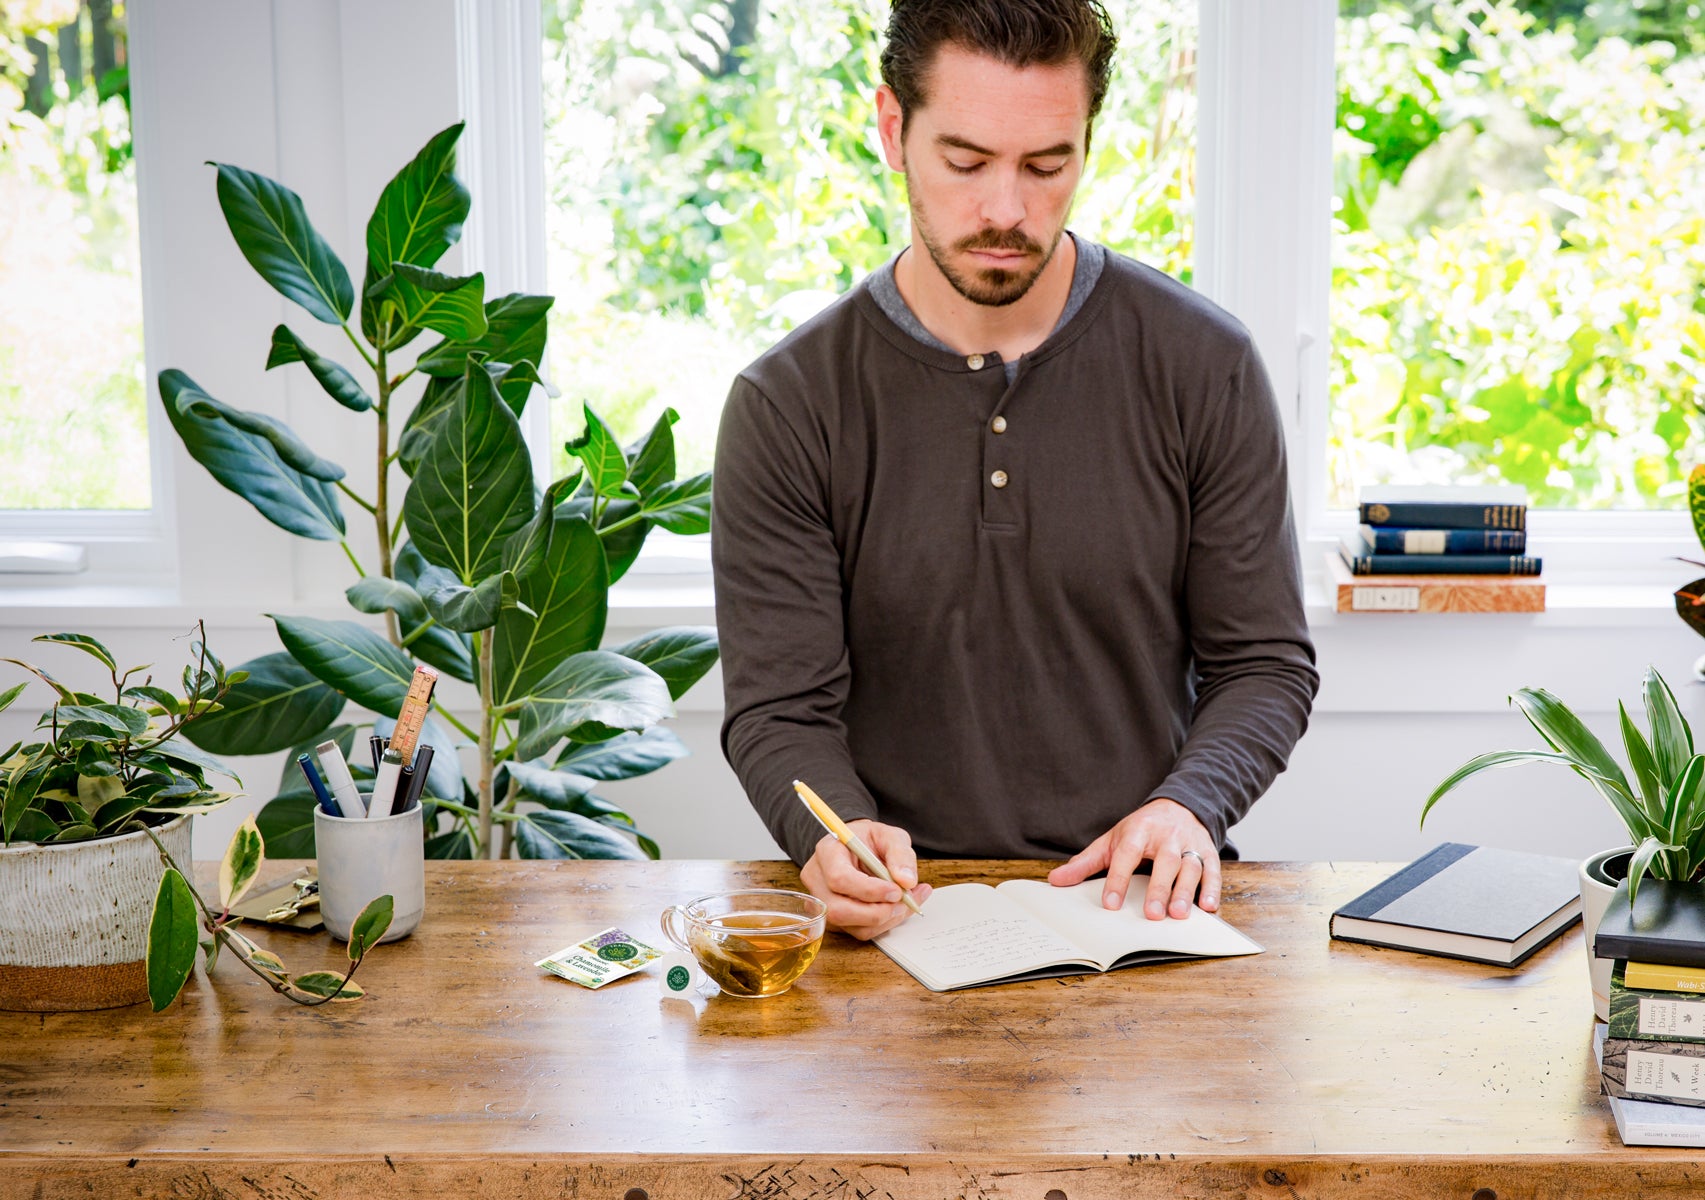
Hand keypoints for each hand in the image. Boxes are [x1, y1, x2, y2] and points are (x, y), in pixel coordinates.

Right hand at [799, 819, 932, 940]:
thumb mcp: (889, 835)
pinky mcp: (836, 917)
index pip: (839, 878)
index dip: (869, 890)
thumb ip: (900, 854)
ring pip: (850, 926)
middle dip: (877, 912)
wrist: (860, 847)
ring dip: (884, 920)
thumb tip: (907, 881)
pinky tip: (899, 908)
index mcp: (828, 851)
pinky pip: (859, 930)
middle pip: (838, 910)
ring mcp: (823, 901)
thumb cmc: (870, 840)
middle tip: (904, 902)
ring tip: (907, 903)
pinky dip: (884, 924)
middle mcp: (818, 879)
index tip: (896, 890)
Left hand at [1046, 798, 1219, 919]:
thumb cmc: (1141, 829)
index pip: (1127, 854)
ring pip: (1191, 866)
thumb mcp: (1111, 840)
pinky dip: (1213, 889)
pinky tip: (1209, 907)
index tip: (1110, 904)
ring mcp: (1190, 843)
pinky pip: (1213, 870)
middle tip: (1153, 915)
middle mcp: (1167, 835)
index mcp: (1139, 830)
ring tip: (1180, 914)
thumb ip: (1086, 862)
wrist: (1179, 805)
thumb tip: (1055, 881)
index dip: (1118, 878)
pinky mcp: (1209, 851)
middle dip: (1160, 888)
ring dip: (1187, 891)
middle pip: (1166, 861)